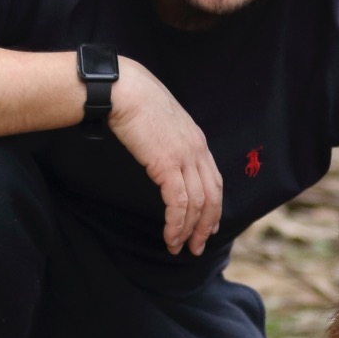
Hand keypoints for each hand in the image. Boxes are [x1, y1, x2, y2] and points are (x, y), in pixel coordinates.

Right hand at [107, 57, 221, 255]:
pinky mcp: (168, 164)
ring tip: (179, 248)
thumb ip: (169, 141)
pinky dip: (176, 224)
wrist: (123, 89)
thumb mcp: (162, 122)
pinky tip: (169, 236)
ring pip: (197, 204)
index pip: (214, 181)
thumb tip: (162, 155)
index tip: (208, 226)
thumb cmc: (135, 101)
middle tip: (197, 247)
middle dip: (206, 226)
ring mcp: (185, 157)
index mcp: (197, 141)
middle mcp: (197, 150)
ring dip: (189, 231)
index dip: (214, 207)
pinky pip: (179, 203)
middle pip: (212, 197)